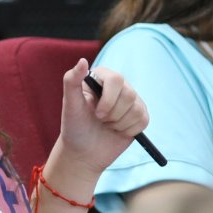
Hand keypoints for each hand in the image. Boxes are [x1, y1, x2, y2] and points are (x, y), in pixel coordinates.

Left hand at [52, 60, 149, 177]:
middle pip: (129, 95)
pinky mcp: (139, 114)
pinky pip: (143, 120)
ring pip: (137, 109)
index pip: (116, 79)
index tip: (97, 114)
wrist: (84, 151)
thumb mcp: (70, 105)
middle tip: (100, 120)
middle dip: (113, 115)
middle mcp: (118, 84)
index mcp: (102, 77)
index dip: (109, 100)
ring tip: (107, 125)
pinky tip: (116, 131)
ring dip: (119, 124)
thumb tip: (82, 61)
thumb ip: (71, 81)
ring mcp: (131, 99)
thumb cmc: (74, 126)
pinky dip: (128, 130)